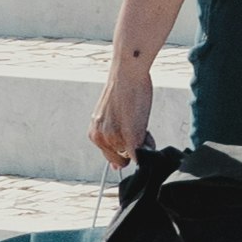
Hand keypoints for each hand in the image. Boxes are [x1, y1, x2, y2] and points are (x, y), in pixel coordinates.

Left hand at [90, 51, 152, 168]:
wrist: (127, 72)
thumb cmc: (123, 90)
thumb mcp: (110, 117)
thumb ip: (112, 140)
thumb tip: (116, 168)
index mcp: (94, 134)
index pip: (112, 157)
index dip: (124, 147)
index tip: (129, 129)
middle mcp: (101, 138)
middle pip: (123, 159)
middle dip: (133, 147)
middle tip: (137, 124)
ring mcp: (115, 138)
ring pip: (134, 156)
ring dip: (142, 142)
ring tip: (139, 120)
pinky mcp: (131, 136)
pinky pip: (141, 155)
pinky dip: (147, 146)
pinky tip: (144, 126)